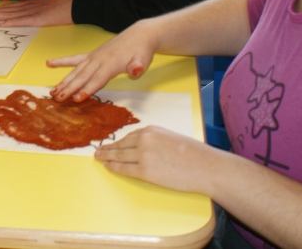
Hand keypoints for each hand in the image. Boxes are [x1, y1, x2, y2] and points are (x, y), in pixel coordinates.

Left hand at [0, 0, 74, 27]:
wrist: (79, 2)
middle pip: (6, 9)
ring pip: (11, 14)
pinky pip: (23, 20)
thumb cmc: (68, 3)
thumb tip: (28, 9)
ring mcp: (34, 11)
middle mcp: (29, 6)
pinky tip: (2, 23)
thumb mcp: (49, 3)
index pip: (10, 7)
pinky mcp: (40, 18)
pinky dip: (11, 21)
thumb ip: (38, 7)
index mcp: (32, 3)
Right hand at [48, 21, 156, 101]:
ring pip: (76, 70)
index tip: (76, 99)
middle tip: (58, 99)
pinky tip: (49, 63)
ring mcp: (93, 57)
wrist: (139, 35)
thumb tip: (135, 70)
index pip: (97, 79)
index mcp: (111, 64)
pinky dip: (61, 61)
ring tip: (53, 91)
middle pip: (82, 76)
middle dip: (69, 88)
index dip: (87, 90)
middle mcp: (99, 60)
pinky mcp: (91, 55)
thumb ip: (138, 66)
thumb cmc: (141, 51)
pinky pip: (74, 59)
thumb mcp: (144, 59)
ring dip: (64, 81)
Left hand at [95, 125, 219, 194]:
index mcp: (152, 130)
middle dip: (108, 148)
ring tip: (98, 158)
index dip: (118, 141)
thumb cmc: (194, 154)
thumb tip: (144, 146)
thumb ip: (156, 140)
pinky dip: (113, 167)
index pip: (130, 136)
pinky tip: (107, 166)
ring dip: (106, 157)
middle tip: (98, 150)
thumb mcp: (172, 137)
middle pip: (120, 145)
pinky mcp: (145, 171)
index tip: (111, 143)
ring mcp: (143, 155)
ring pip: (119, 156)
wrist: (204, 166)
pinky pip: (124, 169)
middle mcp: (144, 140)